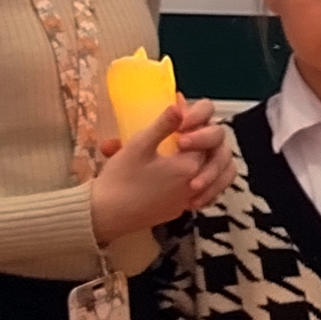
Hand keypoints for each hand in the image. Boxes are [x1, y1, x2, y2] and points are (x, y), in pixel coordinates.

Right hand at [91, 98, 234, 238]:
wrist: (106, 216)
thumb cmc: (121, 178)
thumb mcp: (139, 145)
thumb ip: (163, 124)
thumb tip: (181, 104)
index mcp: (189, 165)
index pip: (208, 138)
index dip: (196, 124)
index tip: (179, 118)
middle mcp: (196, 185)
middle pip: (214, 156)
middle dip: (203, 139)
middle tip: (182, 132)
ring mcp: (188, 200)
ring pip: (214, 177)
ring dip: (207, 160)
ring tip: (190, 149)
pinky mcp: (179, 210)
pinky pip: (202, 193)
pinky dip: (200, 180)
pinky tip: (186, 174)